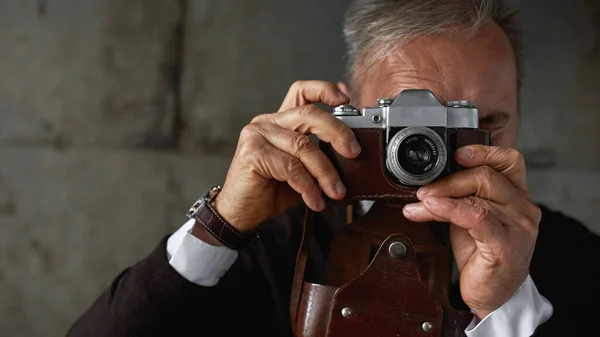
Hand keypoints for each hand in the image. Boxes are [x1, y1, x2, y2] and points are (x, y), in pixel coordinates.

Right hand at [211, 81, 360, 231]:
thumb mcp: (305, 169)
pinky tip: (315, 201)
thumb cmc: (273, 191)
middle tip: (354, 152)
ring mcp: (256, 135)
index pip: (301, 91)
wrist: (243, 214)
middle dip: (337, 132)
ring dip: (325, 172)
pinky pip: (291, 167)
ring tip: (336, 192)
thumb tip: (351, 144)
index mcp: (280, 121)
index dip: (324, 90)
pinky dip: (308, 186)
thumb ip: (322, 152)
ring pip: (303, 146)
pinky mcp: (252, 154)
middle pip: (308, 114)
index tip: (345, 100)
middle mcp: (266, 122)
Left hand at [402, 145, 540, 319]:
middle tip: (423, 190)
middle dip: (448, 179)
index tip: (455, 154)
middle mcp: (523, 209)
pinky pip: (476, 216)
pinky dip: (450, 208)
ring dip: (442, 195)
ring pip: (477, 195)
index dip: (482, 151)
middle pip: (486, 175)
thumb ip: (457, 197)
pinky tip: (432, 207)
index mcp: (517, 197)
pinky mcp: (505, 245)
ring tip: (421, 202)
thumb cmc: (482, 255)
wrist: (492, 295)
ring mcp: (518, 227)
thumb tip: (426, 184)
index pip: (509, 160)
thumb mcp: (468, 218)